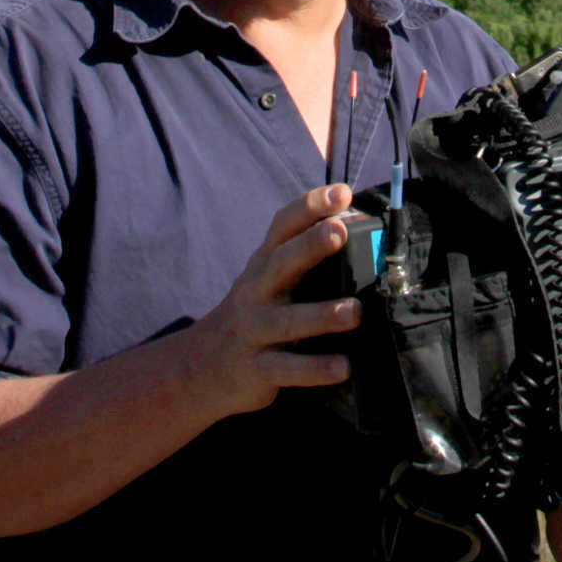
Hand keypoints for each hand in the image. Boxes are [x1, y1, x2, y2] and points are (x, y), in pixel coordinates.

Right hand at [179, 183, 361, 417]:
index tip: (342, 193)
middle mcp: (257, 290)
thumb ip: (306, 255)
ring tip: (355, 312)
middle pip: (282, 263)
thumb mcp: (272, 278)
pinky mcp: (257, 368)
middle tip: (340, 232)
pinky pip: (288, 368)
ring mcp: (255, 329)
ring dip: (322, 315)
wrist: (204, 365)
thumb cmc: (257, 312)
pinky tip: (343, 367)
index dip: (310, 206)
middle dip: (310, 246)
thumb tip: (358, 225)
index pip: (284, 225)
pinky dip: (315, 369)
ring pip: (288, 321)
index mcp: (265, 262)